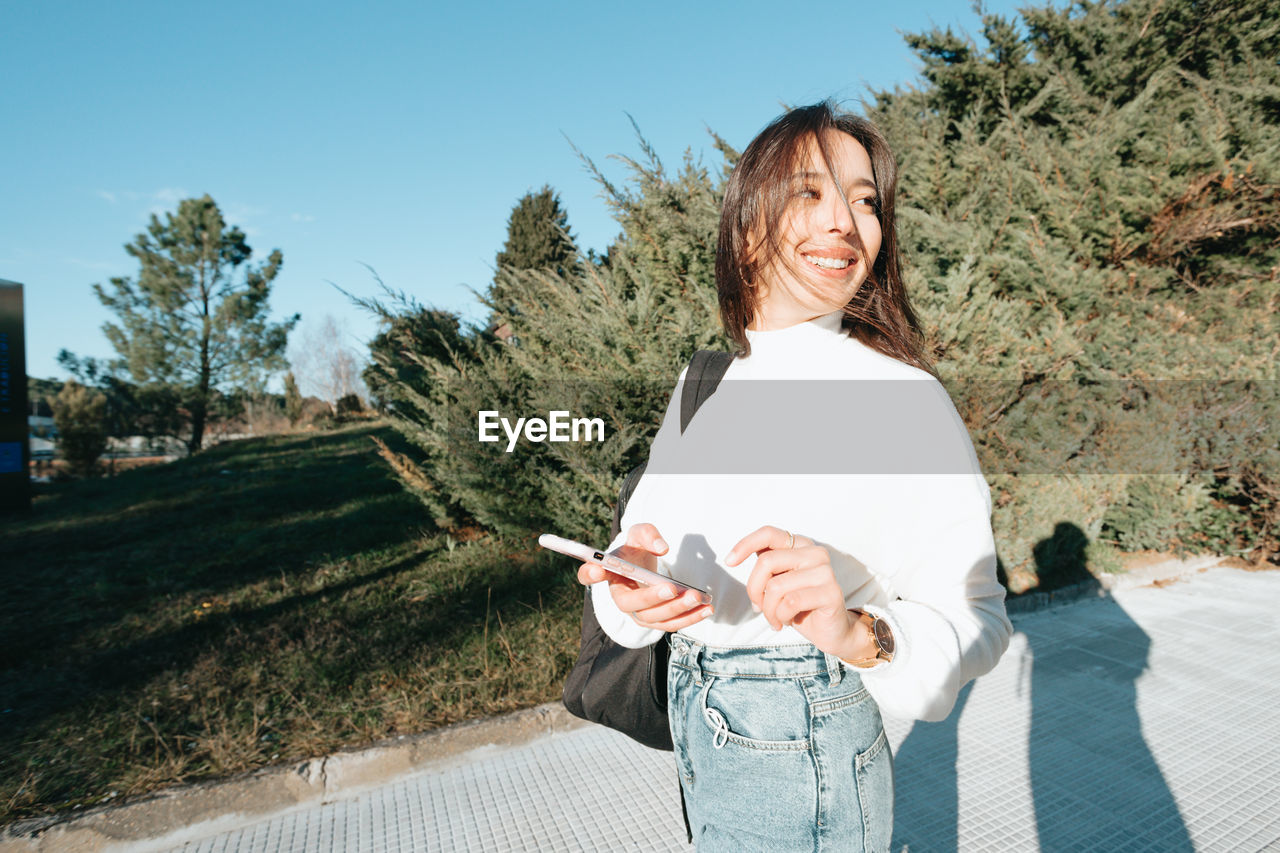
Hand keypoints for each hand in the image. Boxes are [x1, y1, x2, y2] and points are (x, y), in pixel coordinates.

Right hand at [577, 523, 712, 631]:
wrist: (644, 566)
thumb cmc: (637, 549)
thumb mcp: (640, 534)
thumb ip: (648, 534)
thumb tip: (662, 547)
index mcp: (608, 573)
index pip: (588, 575)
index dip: (590, 573)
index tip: (598, 568)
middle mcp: (619, 598)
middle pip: (631, 605)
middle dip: (653, 599)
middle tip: (672, 589)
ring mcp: (637, 613)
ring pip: (654, 619)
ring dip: (677, 610)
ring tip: (698, 598)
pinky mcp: (655, 620)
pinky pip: (671, 624)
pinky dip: (689, 618)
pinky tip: (707, 609)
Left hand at [727, 525, 873, 660]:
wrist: (830, 631)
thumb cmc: (799, 606)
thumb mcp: (777, 582)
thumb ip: (765, 567)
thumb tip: (734, 558)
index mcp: (800, 545)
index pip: (768, 533)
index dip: (745, 544)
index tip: (729, 561)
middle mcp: (815, 553)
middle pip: (766, 562)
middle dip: (754, 589)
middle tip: (758, 607)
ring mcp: (825, 572)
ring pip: (776, 587)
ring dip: (768, 609)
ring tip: (774, 618)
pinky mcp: (831, 593)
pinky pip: (790, 603)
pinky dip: (780, 617)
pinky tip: (785, 622)